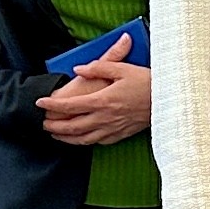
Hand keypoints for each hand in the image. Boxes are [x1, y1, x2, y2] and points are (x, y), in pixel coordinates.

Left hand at [36, 40, 151, 146]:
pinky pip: (99, 142)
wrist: (169, 100)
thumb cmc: (146, 81)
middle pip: (72, 126)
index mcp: (102, 100)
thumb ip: (98, 66)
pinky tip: (81, 139)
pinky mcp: (122, 134)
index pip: (70, 105)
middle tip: (41, 123)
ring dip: (66, 138)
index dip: (52, 105)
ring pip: (83, 138)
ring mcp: (113, 128)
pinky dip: (85, 142)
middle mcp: (105, 117)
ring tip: (55, 134)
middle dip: (54, 125)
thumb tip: (78, 69)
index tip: (40, 103)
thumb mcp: (122, 68)